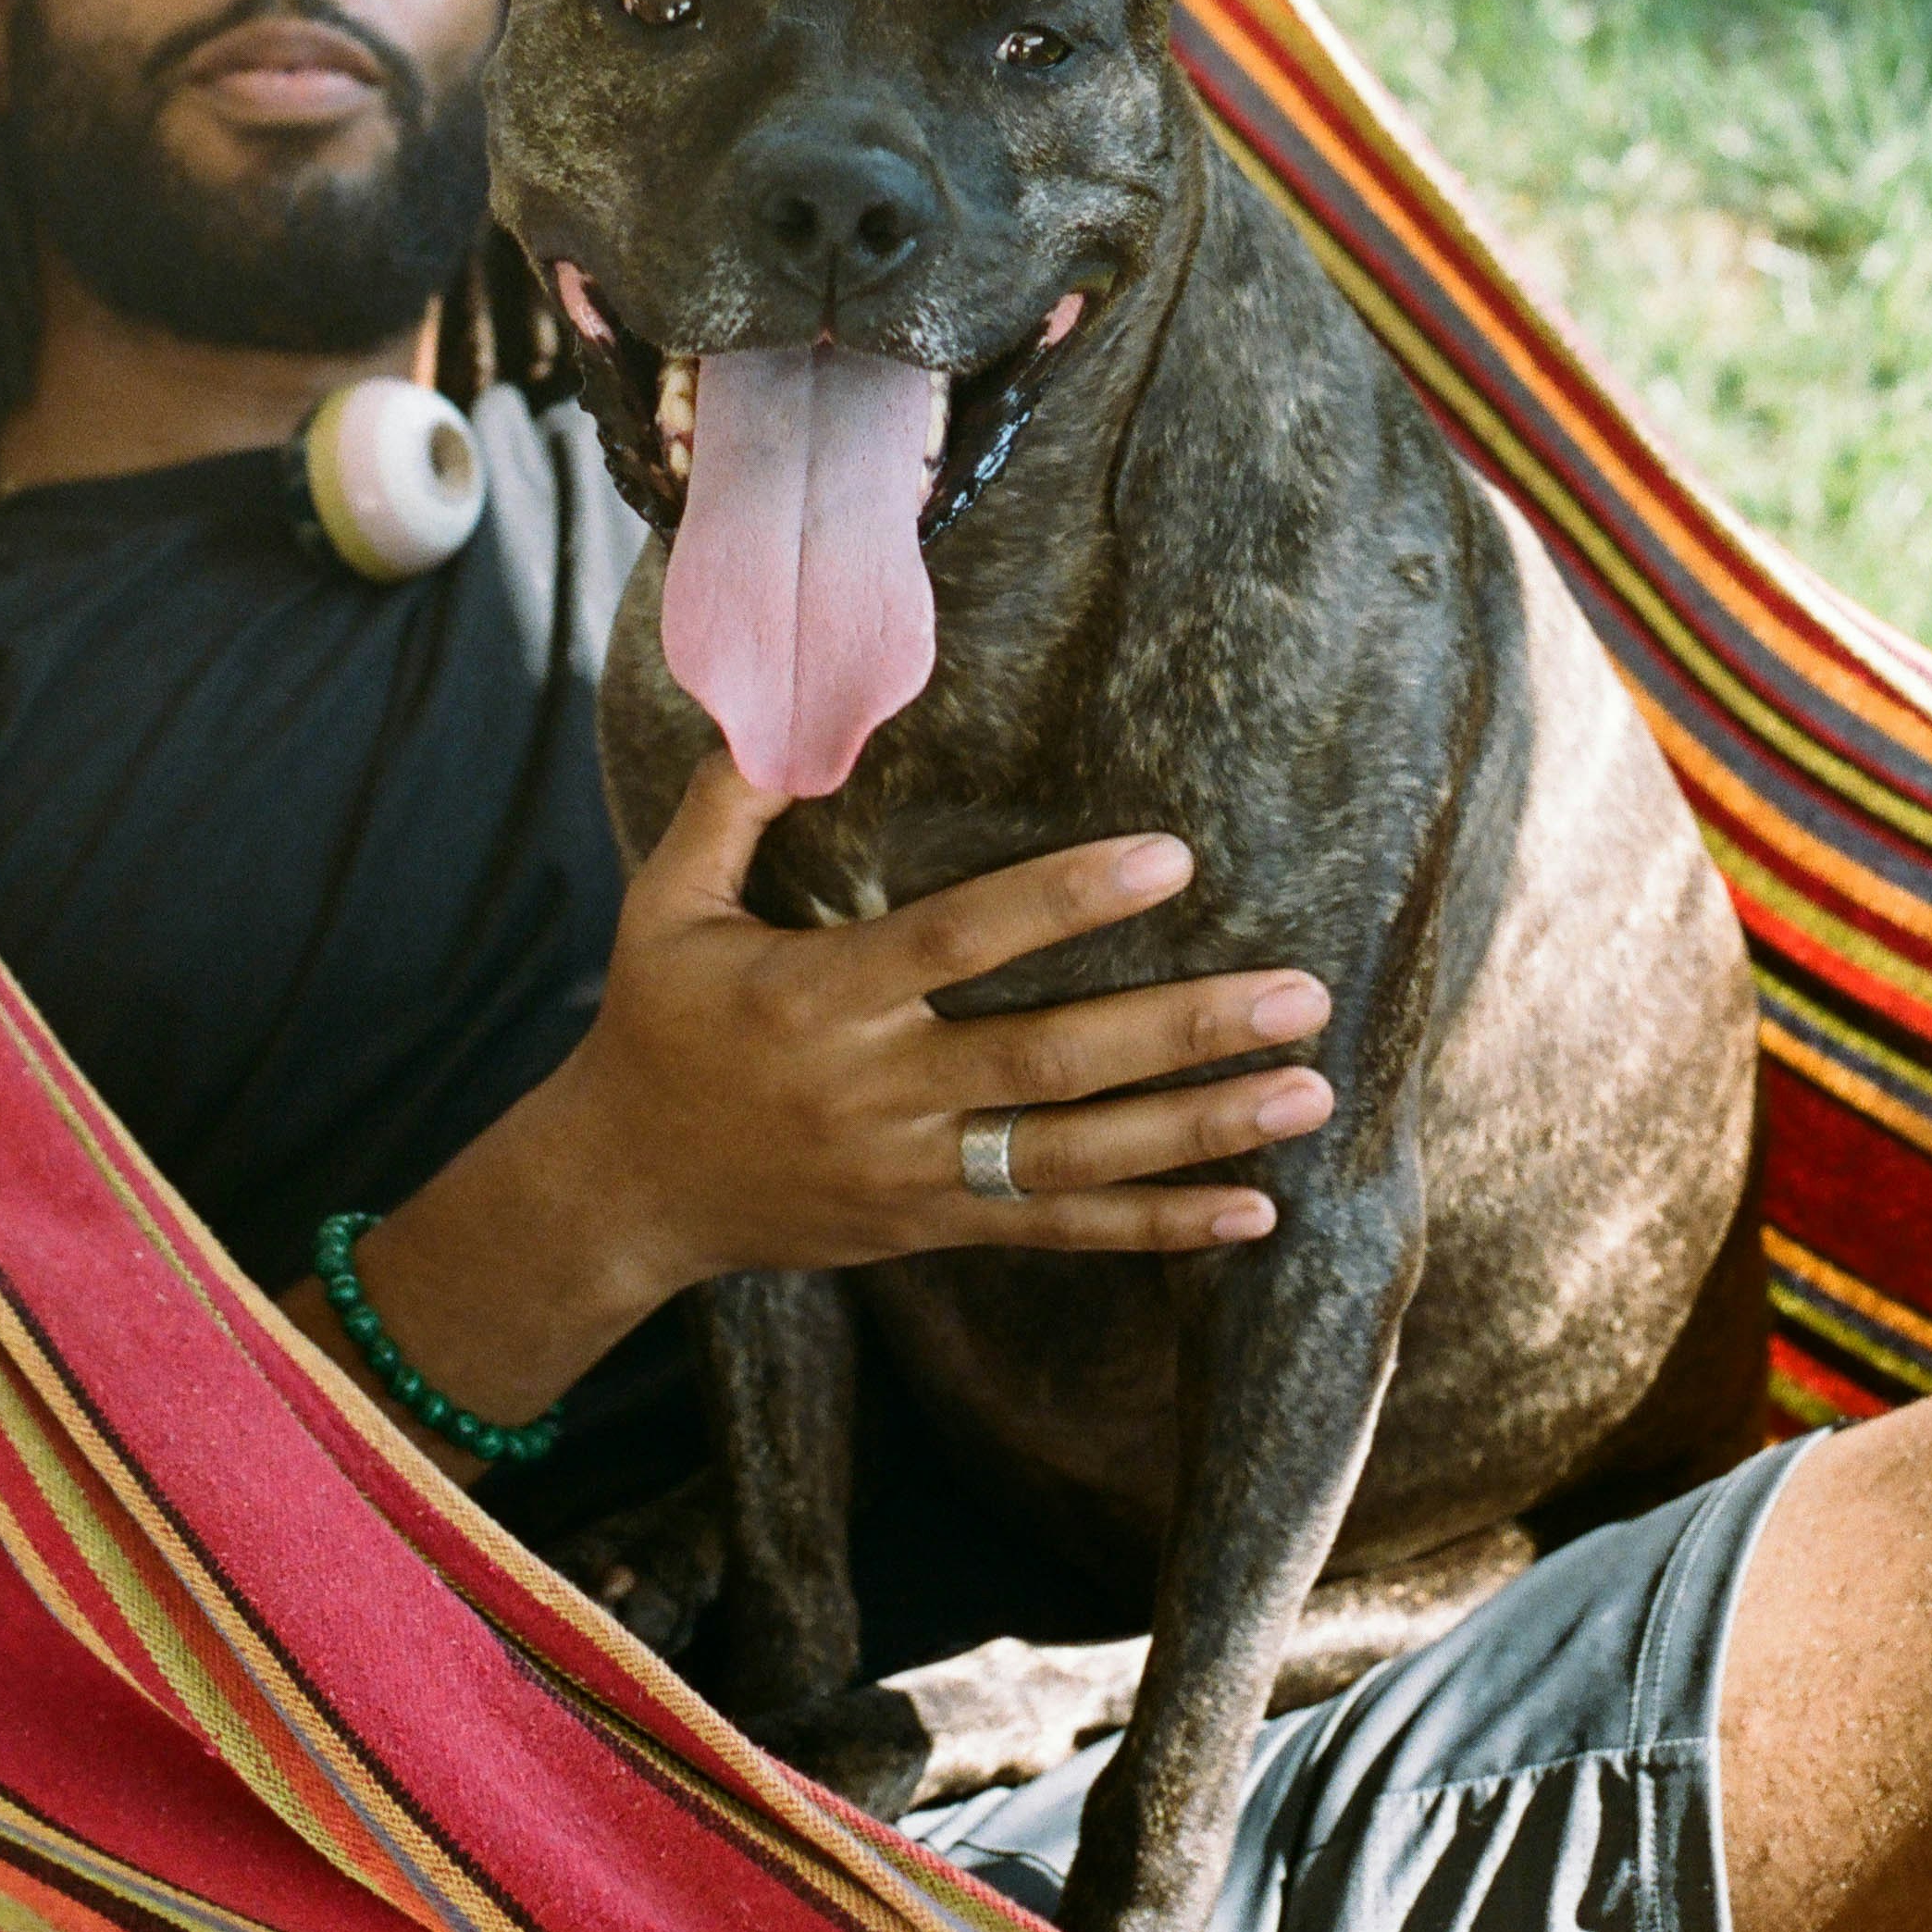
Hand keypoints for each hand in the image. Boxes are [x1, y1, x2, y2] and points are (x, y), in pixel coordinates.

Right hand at [557, 751, 1333, 1301]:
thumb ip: (730, 801)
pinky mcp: (932, 1225)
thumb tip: (786, 702)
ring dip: (1199, 1127)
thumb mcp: (664, 901)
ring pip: (1075, 1156)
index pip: (959, 941)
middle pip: (1050, 1062)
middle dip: (1182, 1030)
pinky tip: (1252, 1211)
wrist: (623, 1189)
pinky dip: (1156, 1226)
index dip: (1063, 901)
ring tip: (1308, 1092)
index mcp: (818, 996)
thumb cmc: (655, 1021)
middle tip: (1299, 994)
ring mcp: (912, 1170)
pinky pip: (1058, 1230)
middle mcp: (878, 1090)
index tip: (1172, 859)